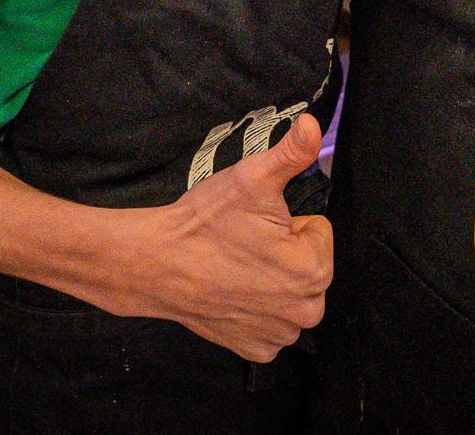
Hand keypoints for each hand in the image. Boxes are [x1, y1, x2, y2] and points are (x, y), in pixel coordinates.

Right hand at [86, 113, 333, 362]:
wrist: (155, 263)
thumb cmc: (204, 224)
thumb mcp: (252, 178)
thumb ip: (291, 152)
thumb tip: (312, 125)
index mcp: (314, 270)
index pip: (319, 232)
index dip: (289, 223)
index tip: (259, 224)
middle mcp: (305, 311)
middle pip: (309, 264)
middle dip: (284, 252)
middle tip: (246, 242)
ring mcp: (279, 334)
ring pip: (291, 293)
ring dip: (271, 280)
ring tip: (237, 264)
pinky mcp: (256, 349)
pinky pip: (271, 322)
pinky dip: (255, 308)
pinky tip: (231, 291)